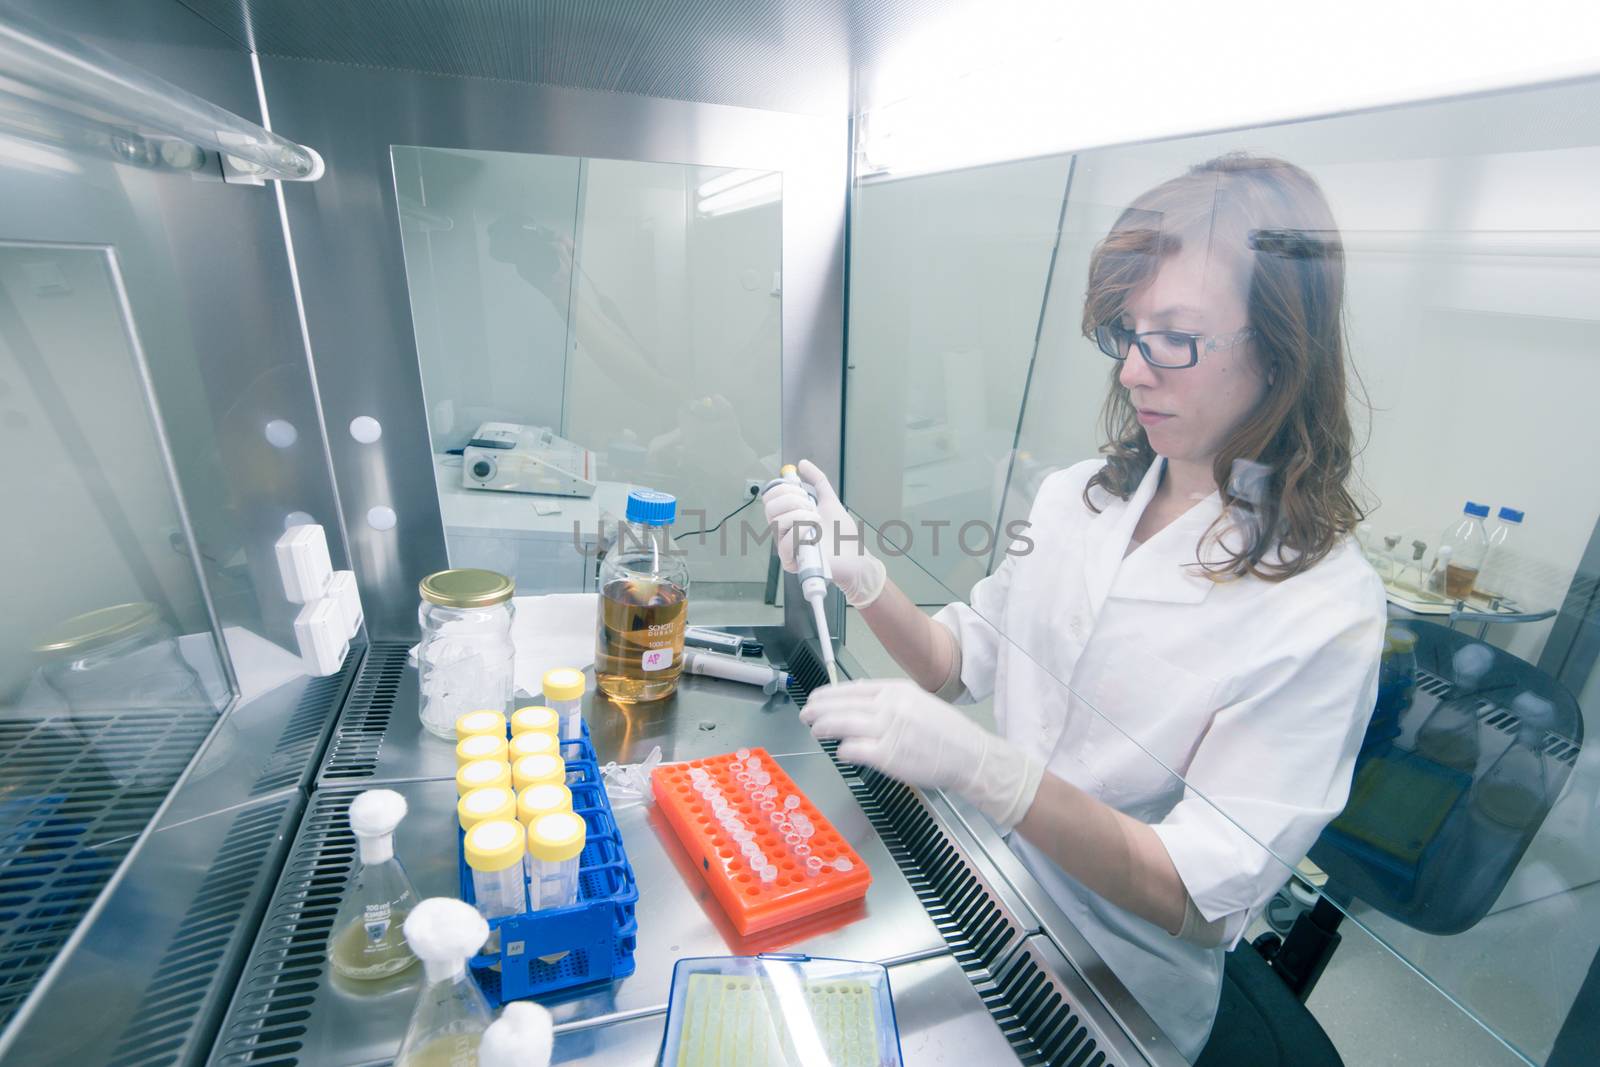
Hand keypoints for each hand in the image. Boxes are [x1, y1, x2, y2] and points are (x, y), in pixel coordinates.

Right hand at [762, 459, 886, 607]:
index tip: (803, 492)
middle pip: (769, 507)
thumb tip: (802, 463)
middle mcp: (783, 531)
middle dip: (793, 500)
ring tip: (817, 522)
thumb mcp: (829, 501)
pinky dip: (802, 532)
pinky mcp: (791, 561)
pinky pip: (785, 542)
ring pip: (777, 521)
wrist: (854, 557)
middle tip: (811, 507)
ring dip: (802, 515)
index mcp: (788, 516)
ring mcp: (785, 546)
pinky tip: (815, 534)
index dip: (784, 489)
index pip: (770, 497)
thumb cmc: (842, 534)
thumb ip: (817, 480)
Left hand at [801, 679, 1042, 830]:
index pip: (853, 689)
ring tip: (815, 730)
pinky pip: (854, 749)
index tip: (817, 698)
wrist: (970, 755)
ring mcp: (888, 730)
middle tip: (806, 714)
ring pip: (842, 724)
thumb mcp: (917, 702)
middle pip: (842, 704)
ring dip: (824, 727)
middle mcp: (891, 706)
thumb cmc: (946, 733)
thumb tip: (856, 702)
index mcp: (897, 690)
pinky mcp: (888, 755)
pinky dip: (843, 750)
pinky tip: (840, 751)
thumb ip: (888, 700)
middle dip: (819, 709)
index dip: (830, 694)